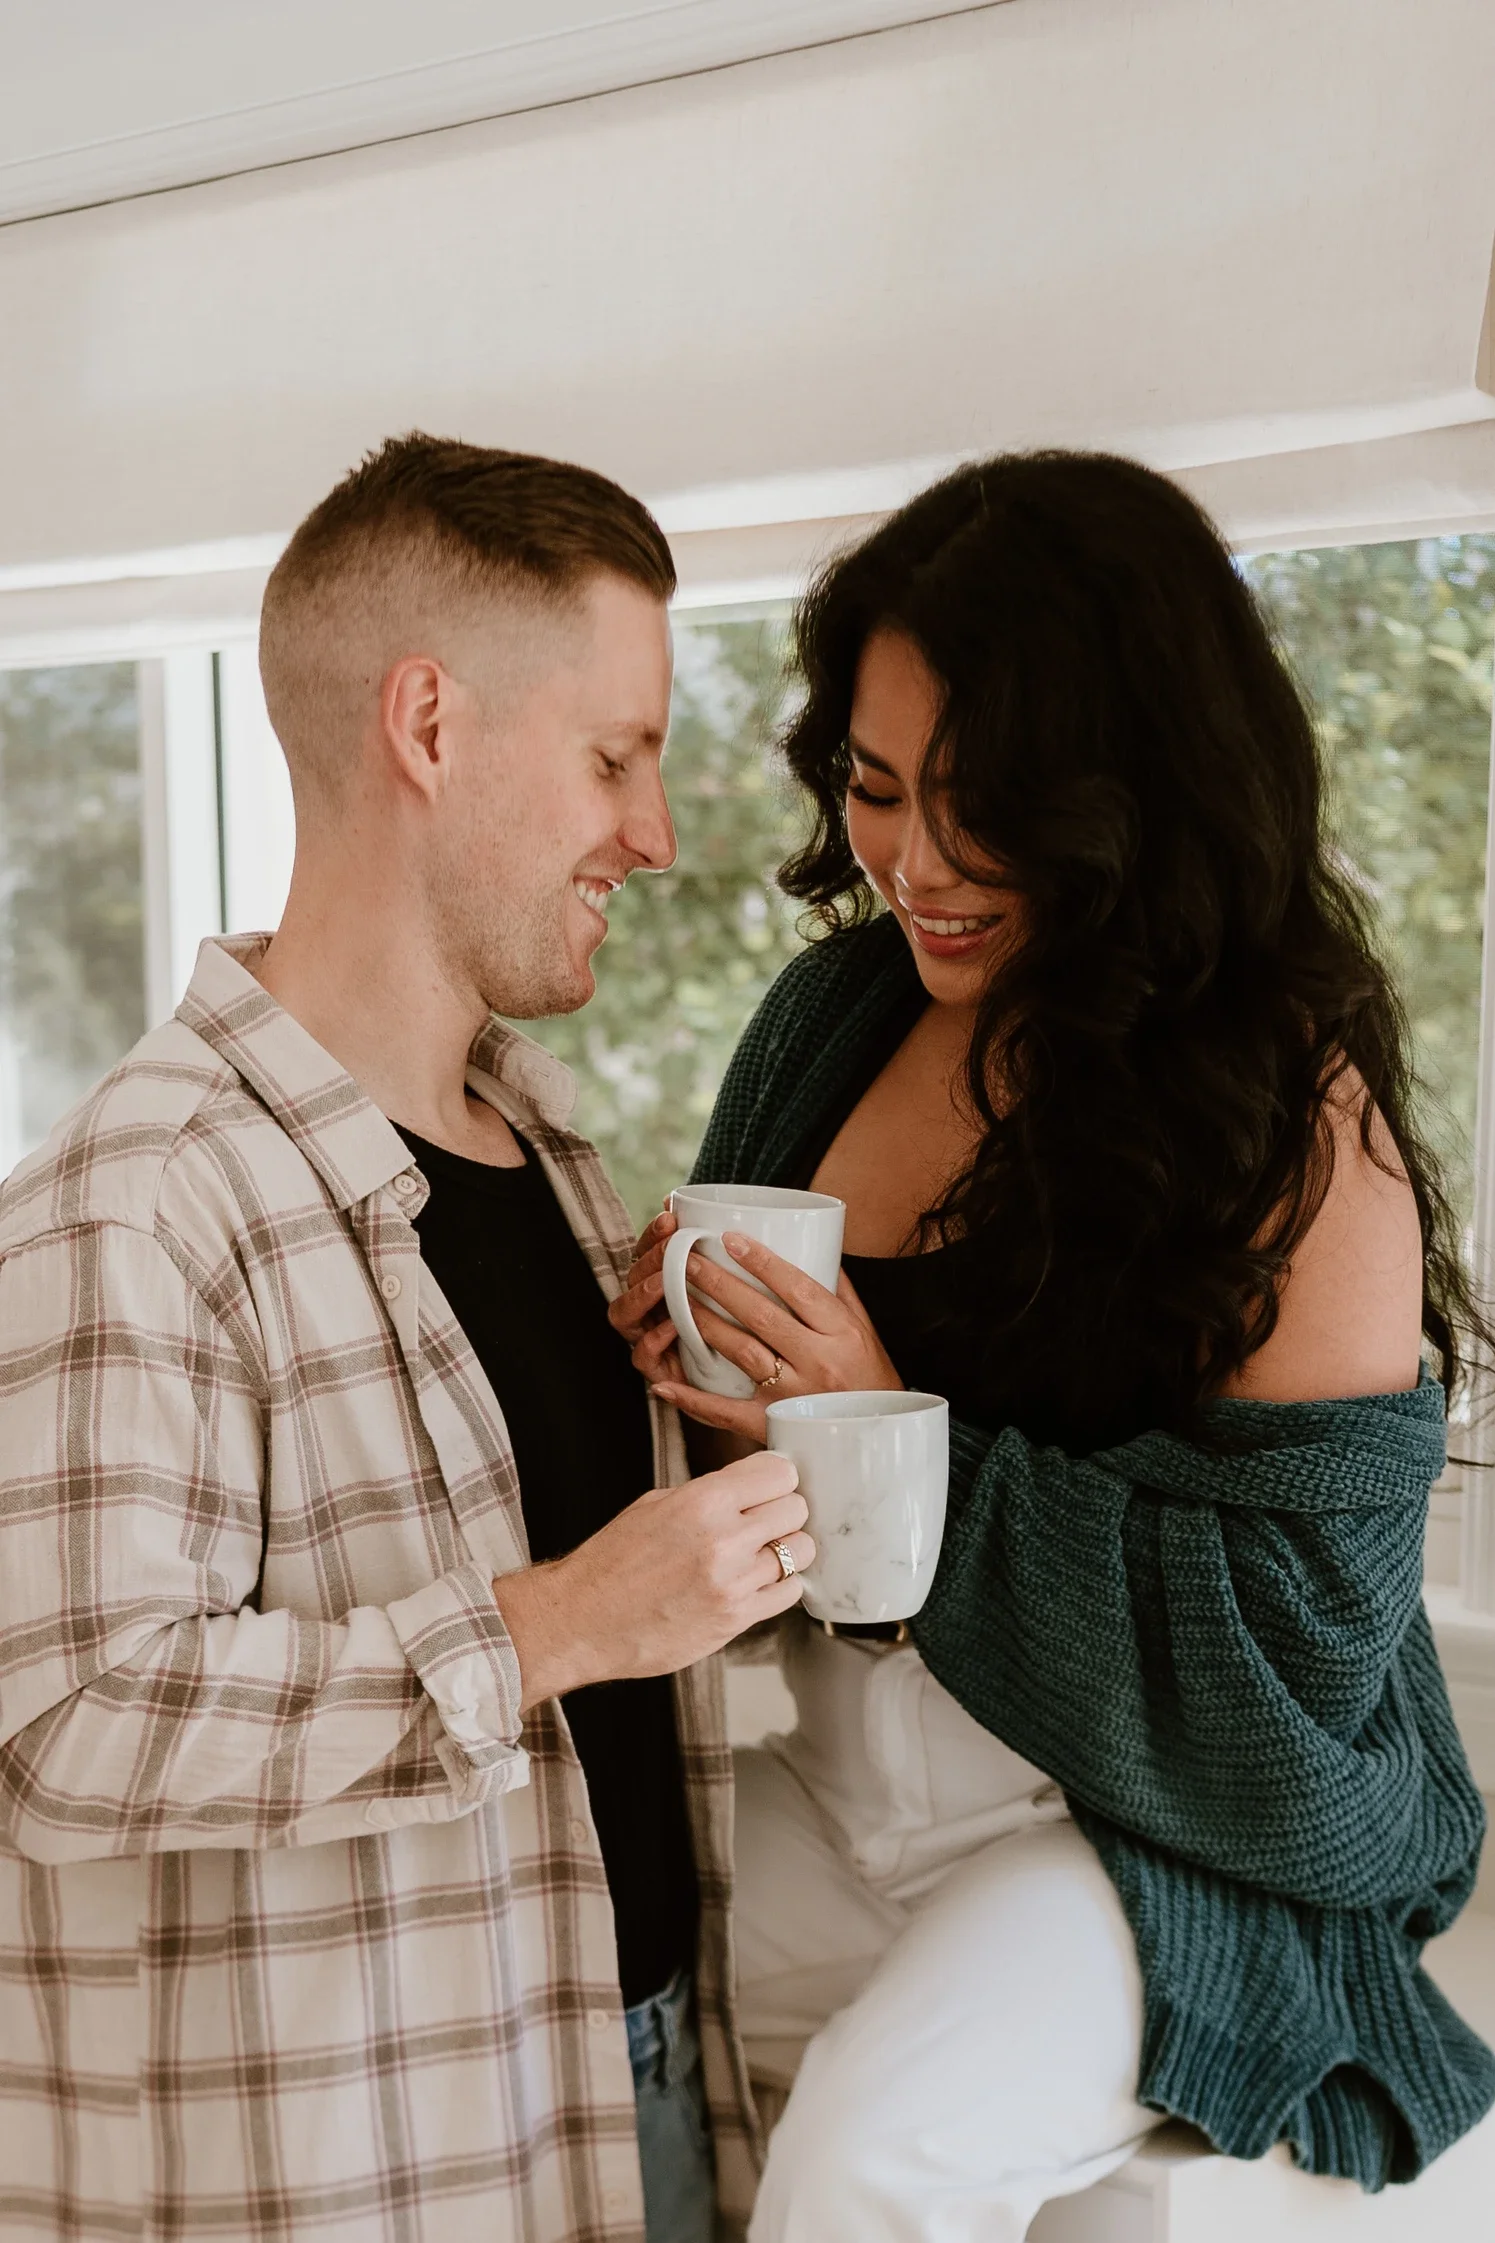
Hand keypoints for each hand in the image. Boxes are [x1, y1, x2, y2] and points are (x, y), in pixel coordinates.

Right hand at [491, 1450, 812, 1708]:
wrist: (582, 1619)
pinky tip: (757, 1582)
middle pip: (796, 1508)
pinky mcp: (735, 1620)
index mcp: (702, 1501)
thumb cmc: (612, 1561)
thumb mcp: (656, 1505)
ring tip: (761, 1553)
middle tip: (765, 1520)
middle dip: (783, 1511)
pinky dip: (780, 1584)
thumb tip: (752, 1486)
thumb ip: (709, 1494)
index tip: (768, 1486)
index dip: (776, 1477)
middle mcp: (723, 1539)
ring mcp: (733, 1583)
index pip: (779, 1471)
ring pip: (800, 1551)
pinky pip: (789, 1592)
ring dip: (785, 1549)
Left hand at [626, 1228, 902, 1443]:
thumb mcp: (864, 1328)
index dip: (762, 1262)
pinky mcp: (773, 1425)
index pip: (798, 1288)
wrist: (880, 1436)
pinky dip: (693, 1399)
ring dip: (705, 1324)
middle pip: (760, 1316)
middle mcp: (819, 1362)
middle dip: (719, 1284)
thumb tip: (811, 1244)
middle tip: (687, 1261)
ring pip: (741, 1352)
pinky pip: (727, 1413)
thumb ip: (836, 1289)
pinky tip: (664, 1384)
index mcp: (841, 1332)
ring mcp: (793, 1396)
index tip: (730, 1239)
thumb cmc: (872, 1376)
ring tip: (677, 1299)